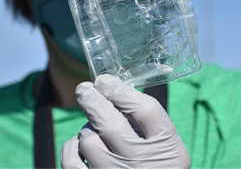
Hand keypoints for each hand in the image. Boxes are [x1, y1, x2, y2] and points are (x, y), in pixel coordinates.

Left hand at [61, 74, 190, 167]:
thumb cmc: (158, 165)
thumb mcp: (169, 145)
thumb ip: (150, 122)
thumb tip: (116, 91)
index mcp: (166, 148)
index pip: (145, 109)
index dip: (121, 90)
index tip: (105, 80)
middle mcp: (142, 164)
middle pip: (111, 123)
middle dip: (93, 99)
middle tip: (85, 88)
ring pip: (89, 140)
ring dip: (88, 126)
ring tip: (94, 124)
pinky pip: (71, 162)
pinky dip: (72, 147)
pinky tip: (79, 143)